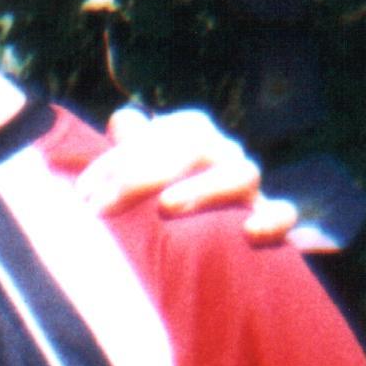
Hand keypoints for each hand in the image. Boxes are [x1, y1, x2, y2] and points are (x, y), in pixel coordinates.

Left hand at [77, 105, 298, 245]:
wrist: (206, 247)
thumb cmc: (158, 203)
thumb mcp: (139, 173)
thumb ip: (131, 147)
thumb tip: (123, 118)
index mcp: (192, 133)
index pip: (161, 132)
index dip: (120, 158)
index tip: (83, 194)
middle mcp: (222, 153)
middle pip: (195, 145)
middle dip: (145, 172)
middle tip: (105, 206)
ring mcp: (248, 185)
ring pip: (241, 172)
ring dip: (203, 187)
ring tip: (167, 206)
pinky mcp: (266, 219)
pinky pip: (282, 214)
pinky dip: (272, 219)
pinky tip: (249, 232)